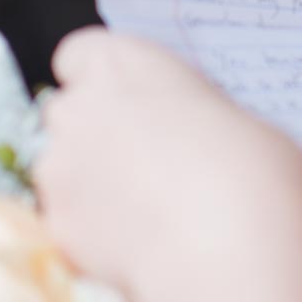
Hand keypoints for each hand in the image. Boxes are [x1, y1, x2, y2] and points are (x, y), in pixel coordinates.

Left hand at [35, 31, 301, 301]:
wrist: (222, 247)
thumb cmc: (246, 167)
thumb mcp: (237, 117)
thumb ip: (195, 118)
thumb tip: (195, 138)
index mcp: (124, 64)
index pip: (81, 53)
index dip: (100, 77)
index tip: (131, 99)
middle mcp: (79, 108)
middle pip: (69, 110)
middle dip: (94, 130)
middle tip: (144, 156)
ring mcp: (59, 169)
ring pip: (63, 168)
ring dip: (91, 181)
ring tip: (144, 209)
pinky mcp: (56, 225)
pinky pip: (68, 220)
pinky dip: (92, 229)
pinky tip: (137, 243)